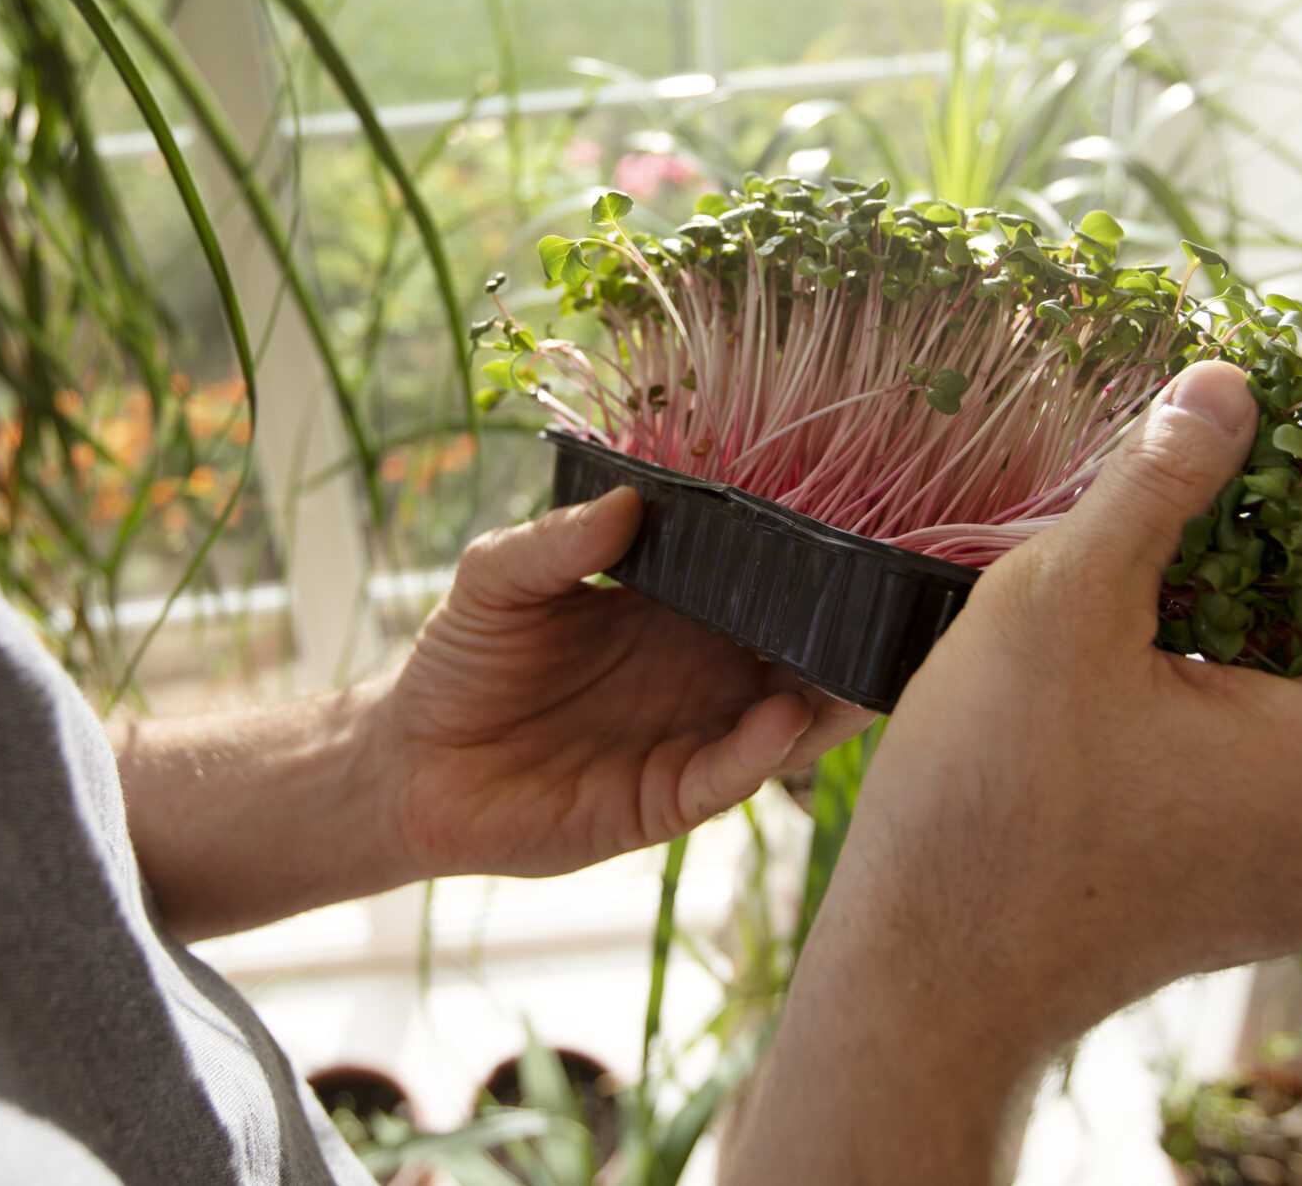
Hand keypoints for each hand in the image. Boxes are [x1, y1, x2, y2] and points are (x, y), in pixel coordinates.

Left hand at [374, 486, 873, 880]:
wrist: (407, 760)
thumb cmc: (461, 660)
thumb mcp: (498, 578)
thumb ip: (557, 543)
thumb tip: (628, 501)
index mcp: (676, 612)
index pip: (761, 585)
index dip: (810, 565)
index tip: (861, 532)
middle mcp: (700, 675)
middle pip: (798, 653)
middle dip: (847, 632)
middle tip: (894, 601)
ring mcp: (688, 738)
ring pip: (786, 720)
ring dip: (830, 697)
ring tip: (866, 666)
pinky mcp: (660, 801)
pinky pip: (725, 777)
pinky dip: (760, 752)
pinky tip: (782, 720)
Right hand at [724, 360, 1301, 1185]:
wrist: (927, 978)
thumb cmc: (996, 802)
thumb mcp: (1063, 605)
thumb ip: (1157, 485)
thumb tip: (1226, 380)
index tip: (1279, 474)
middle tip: (1208, 512)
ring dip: (1266, 641)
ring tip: (1161, 586)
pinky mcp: (1254, 904)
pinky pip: (1288, 778)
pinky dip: (1239, 712)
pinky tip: (1140, 674)